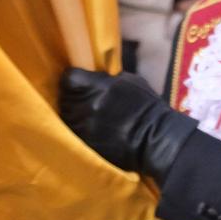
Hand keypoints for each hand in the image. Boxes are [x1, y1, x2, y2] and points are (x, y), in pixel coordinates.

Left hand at [58, 67, 196, 182]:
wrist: (156, 140)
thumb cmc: (148, 108)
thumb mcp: (132, 82)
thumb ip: (108, 79)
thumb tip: (95, 76)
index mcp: (97, 87)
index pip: (69, 77)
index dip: (74, 77)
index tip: (79, 79)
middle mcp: (85, 106)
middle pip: (64, 95)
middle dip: (73, 94)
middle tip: (84, 97)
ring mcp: (82, 126)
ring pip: (66, 114)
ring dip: (74, 112)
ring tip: (86, 113)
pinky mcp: (84, 143)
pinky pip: (72, 131)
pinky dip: (78, 128)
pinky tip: (90, 127)